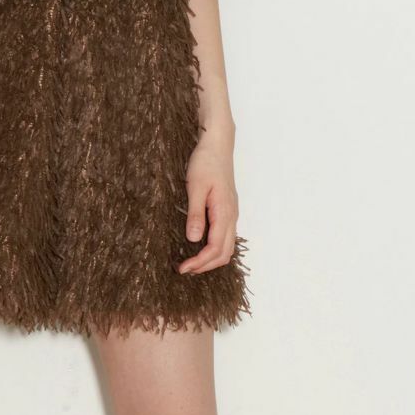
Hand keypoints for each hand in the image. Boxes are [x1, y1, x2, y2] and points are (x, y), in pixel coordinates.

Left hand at [177, 127, 239, 273]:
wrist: (217, 145)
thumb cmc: (205, 162)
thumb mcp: (195, 187)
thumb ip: (195, 214)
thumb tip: (193, 239)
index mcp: (224, 213)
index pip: (215, 249)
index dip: (199, 262)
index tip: (183, 268)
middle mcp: (232, 216)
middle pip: (224, 253)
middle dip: (206, 266)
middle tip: (185, 269)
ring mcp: (231, 214)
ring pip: (227, 247)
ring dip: (211, 259)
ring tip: (191, 262)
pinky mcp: (227, 210)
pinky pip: (225, 237)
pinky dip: (215, 249)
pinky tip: (200, 247)